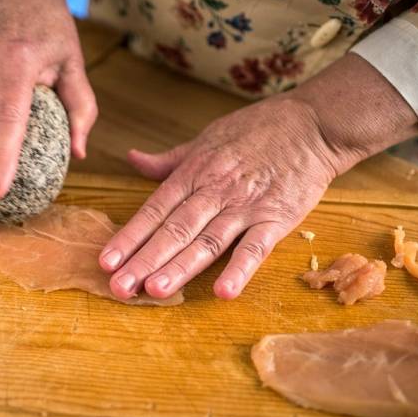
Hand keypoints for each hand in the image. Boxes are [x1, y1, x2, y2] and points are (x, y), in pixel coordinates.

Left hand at [99, 54, 417, 299]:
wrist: (311, 124)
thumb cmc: (255, 130)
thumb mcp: (205, 139)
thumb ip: (168, 160)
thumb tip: (132, 158)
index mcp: (194, 173)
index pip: (154, 209)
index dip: (129, 236)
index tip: (106, 260)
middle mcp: (214, 191)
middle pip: (174, 230)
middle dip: (144, 260)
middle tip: (119, 287)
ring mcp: (245, 206)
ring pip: (207, 241)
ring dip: (180, 267)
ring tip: (155, 291)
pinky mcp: (276, 218)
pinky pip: (255, 247)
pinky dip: (240, 269)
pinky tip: (223, 292)